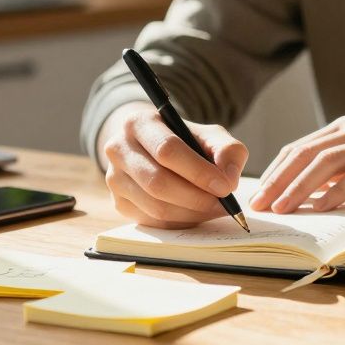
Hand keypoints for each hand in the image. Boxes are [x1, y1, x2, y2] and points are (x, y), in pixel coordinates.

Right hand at [98, 101, 248, 228]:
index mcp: (138, 123)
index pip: (167, 150)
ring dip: (192, 213)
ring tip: (214, 208)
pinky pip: (153, 221)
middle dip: (197, 197)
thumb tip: (229, 179)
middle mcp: (118, 149)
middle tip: (224, 204)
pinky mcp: (118, 203)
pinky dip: (180, 221)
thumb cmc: (183, 140)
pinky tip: (196, 212)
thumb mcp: (208, 135)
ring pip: (155, 206)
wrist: (150, 148)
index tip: (225, 186)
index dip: (198, 171)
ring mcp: (114, 178)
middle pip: (158, 182)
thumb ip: (227, 150)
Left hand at [251, 116, 344, 213]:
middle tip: (259, 205)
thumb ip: (342, 172)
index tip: (257, 195)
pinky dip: (337, 191)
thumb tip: (307, 196)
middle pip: (304, 154)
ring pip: (325, 163)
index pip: (298, 148)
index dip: (274, 172)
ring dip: (299, 187)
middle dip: (278, 180)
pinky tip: (322, 207)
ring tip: (282, 208)